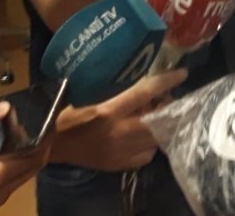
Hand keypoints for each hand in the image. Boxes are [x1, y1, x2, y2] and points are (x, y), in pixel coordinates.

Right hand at [0, 103, 49, 214]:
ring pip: (25, 173)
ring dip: (28, 151)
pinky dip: (16, 160)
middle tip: (37, 119)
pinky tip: (7, 142)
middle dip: (40, 142)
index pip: (36, 157)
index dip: (47, 137)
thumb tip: (5, 107)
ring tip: (19, 127)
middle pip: (34, 166)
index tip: (52, 118)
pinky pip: (13, 178)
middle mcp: (2, 191)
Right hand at [51, 68, 185, 170]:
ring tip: (158, 114)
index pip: (145, 92)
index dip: (166, 82)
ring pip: (156, 138)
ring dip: (161, 125)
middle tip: (169, 97)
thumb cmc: (67, 114)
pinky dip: (150, 144)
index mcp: (109, 110)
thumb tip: (138, 69)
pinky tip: (144, 135)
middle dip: (169, 107)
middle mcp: (119, 132)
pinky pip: (147, 155)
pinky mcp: (120, 165)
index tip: (182, 74)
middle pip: (158, 119)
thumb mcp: (89, 92)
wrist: (52, 145)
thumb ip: (113, 85)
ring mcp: (121, 152)